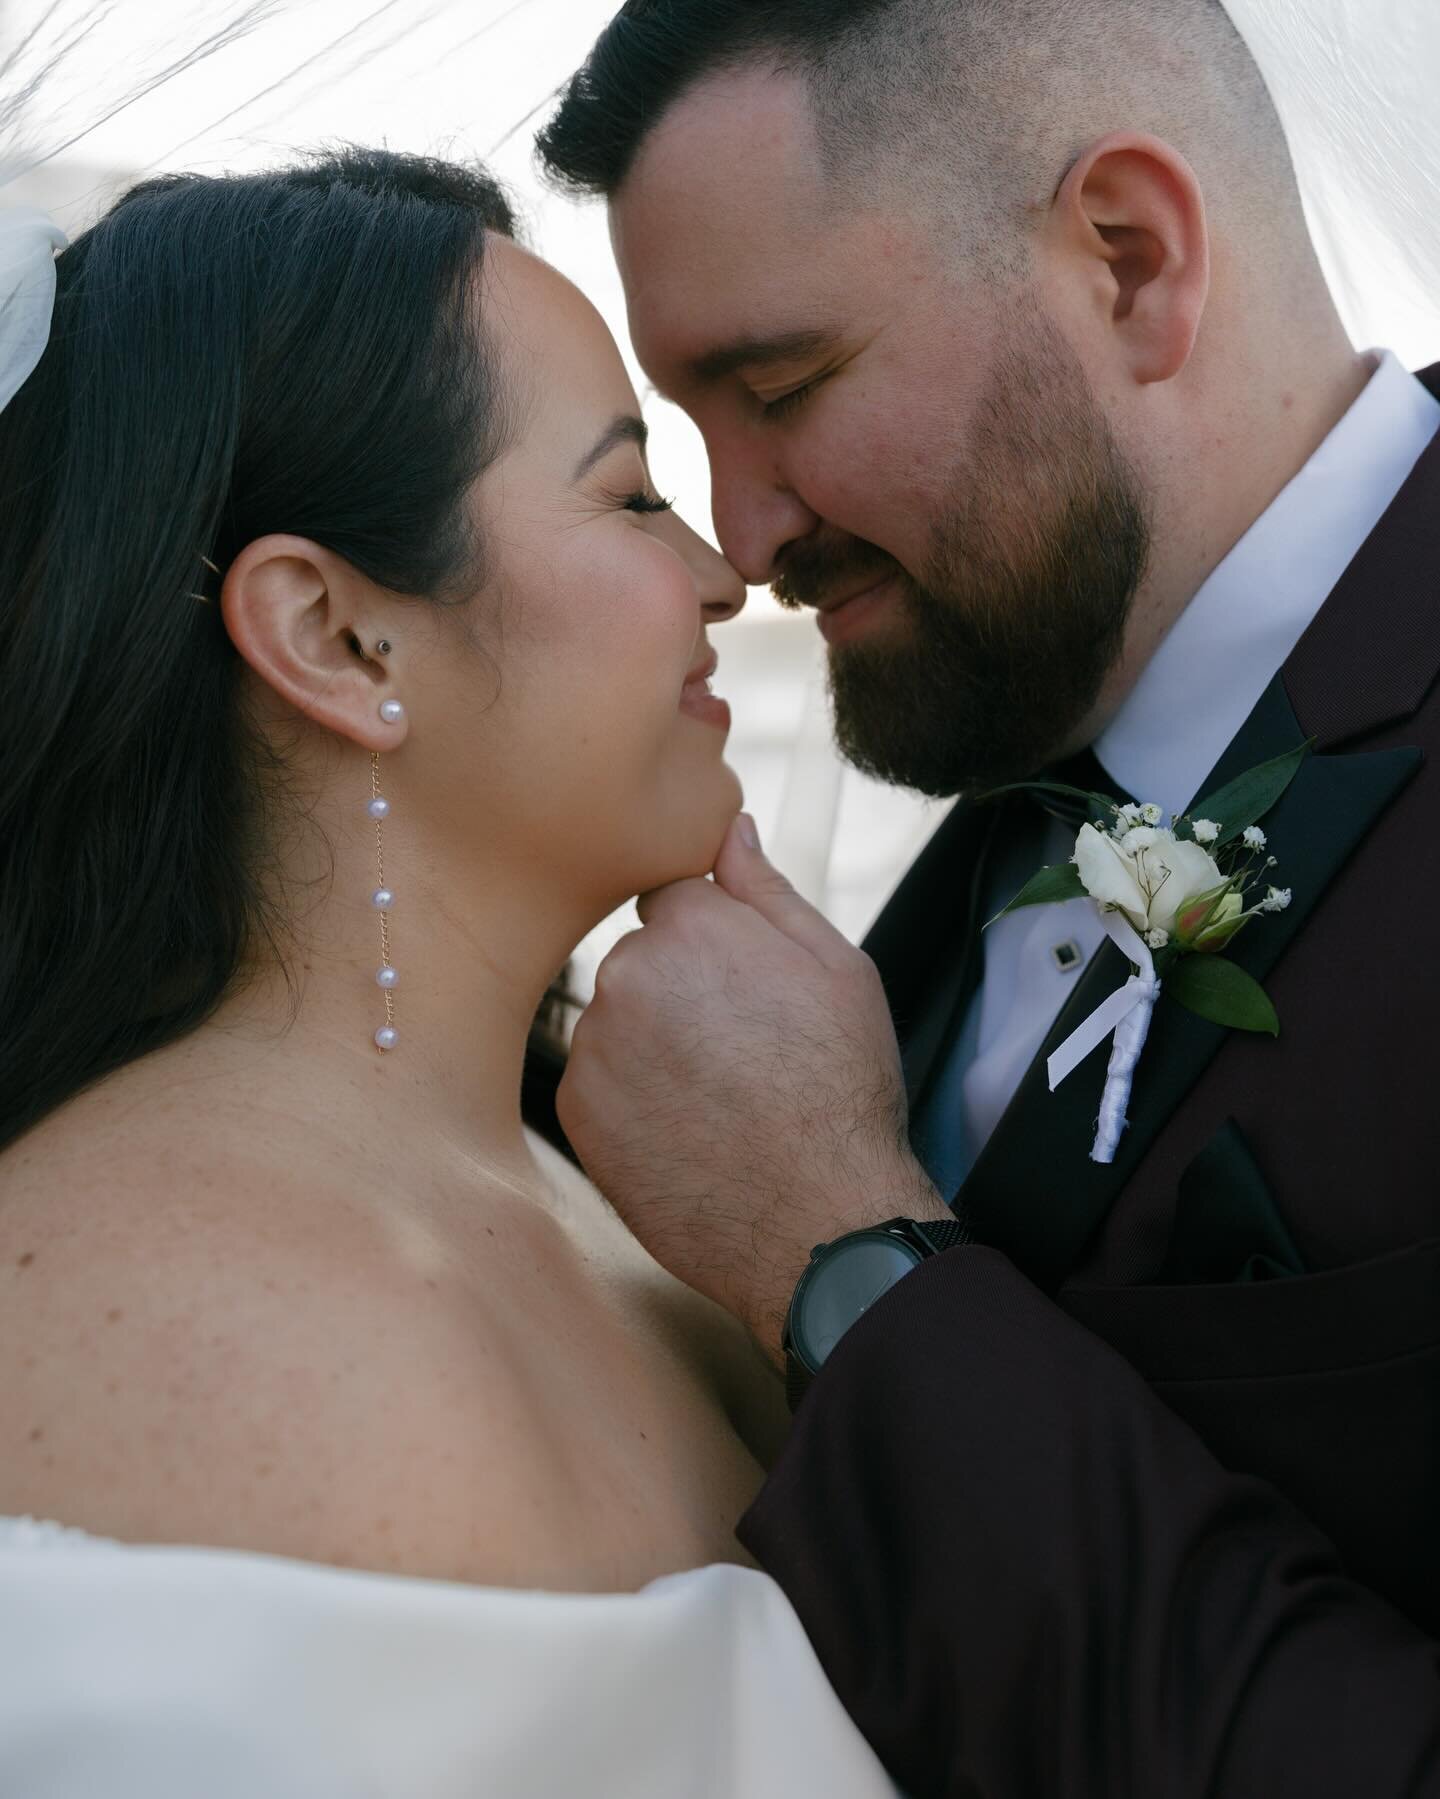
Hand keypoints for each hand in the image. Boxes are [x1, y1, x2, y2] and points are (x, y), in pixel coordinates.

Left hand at [557, 814, 950, 1361]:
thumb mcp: (837, 969)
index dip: (712, 945)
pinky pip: (598, 1083)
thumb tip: (730, 827)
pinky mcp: (577, 1108)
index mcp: (693, 924)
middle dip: (681, 995)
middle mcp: (626, 971)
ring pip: (618, 1024)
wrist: (816, 1218)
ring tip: (719, 1101)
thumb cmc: (841, 1089)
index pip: (672, 898)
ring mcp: (595, 1043)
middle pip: (642, 961)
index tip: (741, 991)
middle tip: (742, 1055)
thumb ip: (767, 891)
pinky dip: (632, 1102)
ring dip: (653, 1049)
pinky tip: (688, 1132)